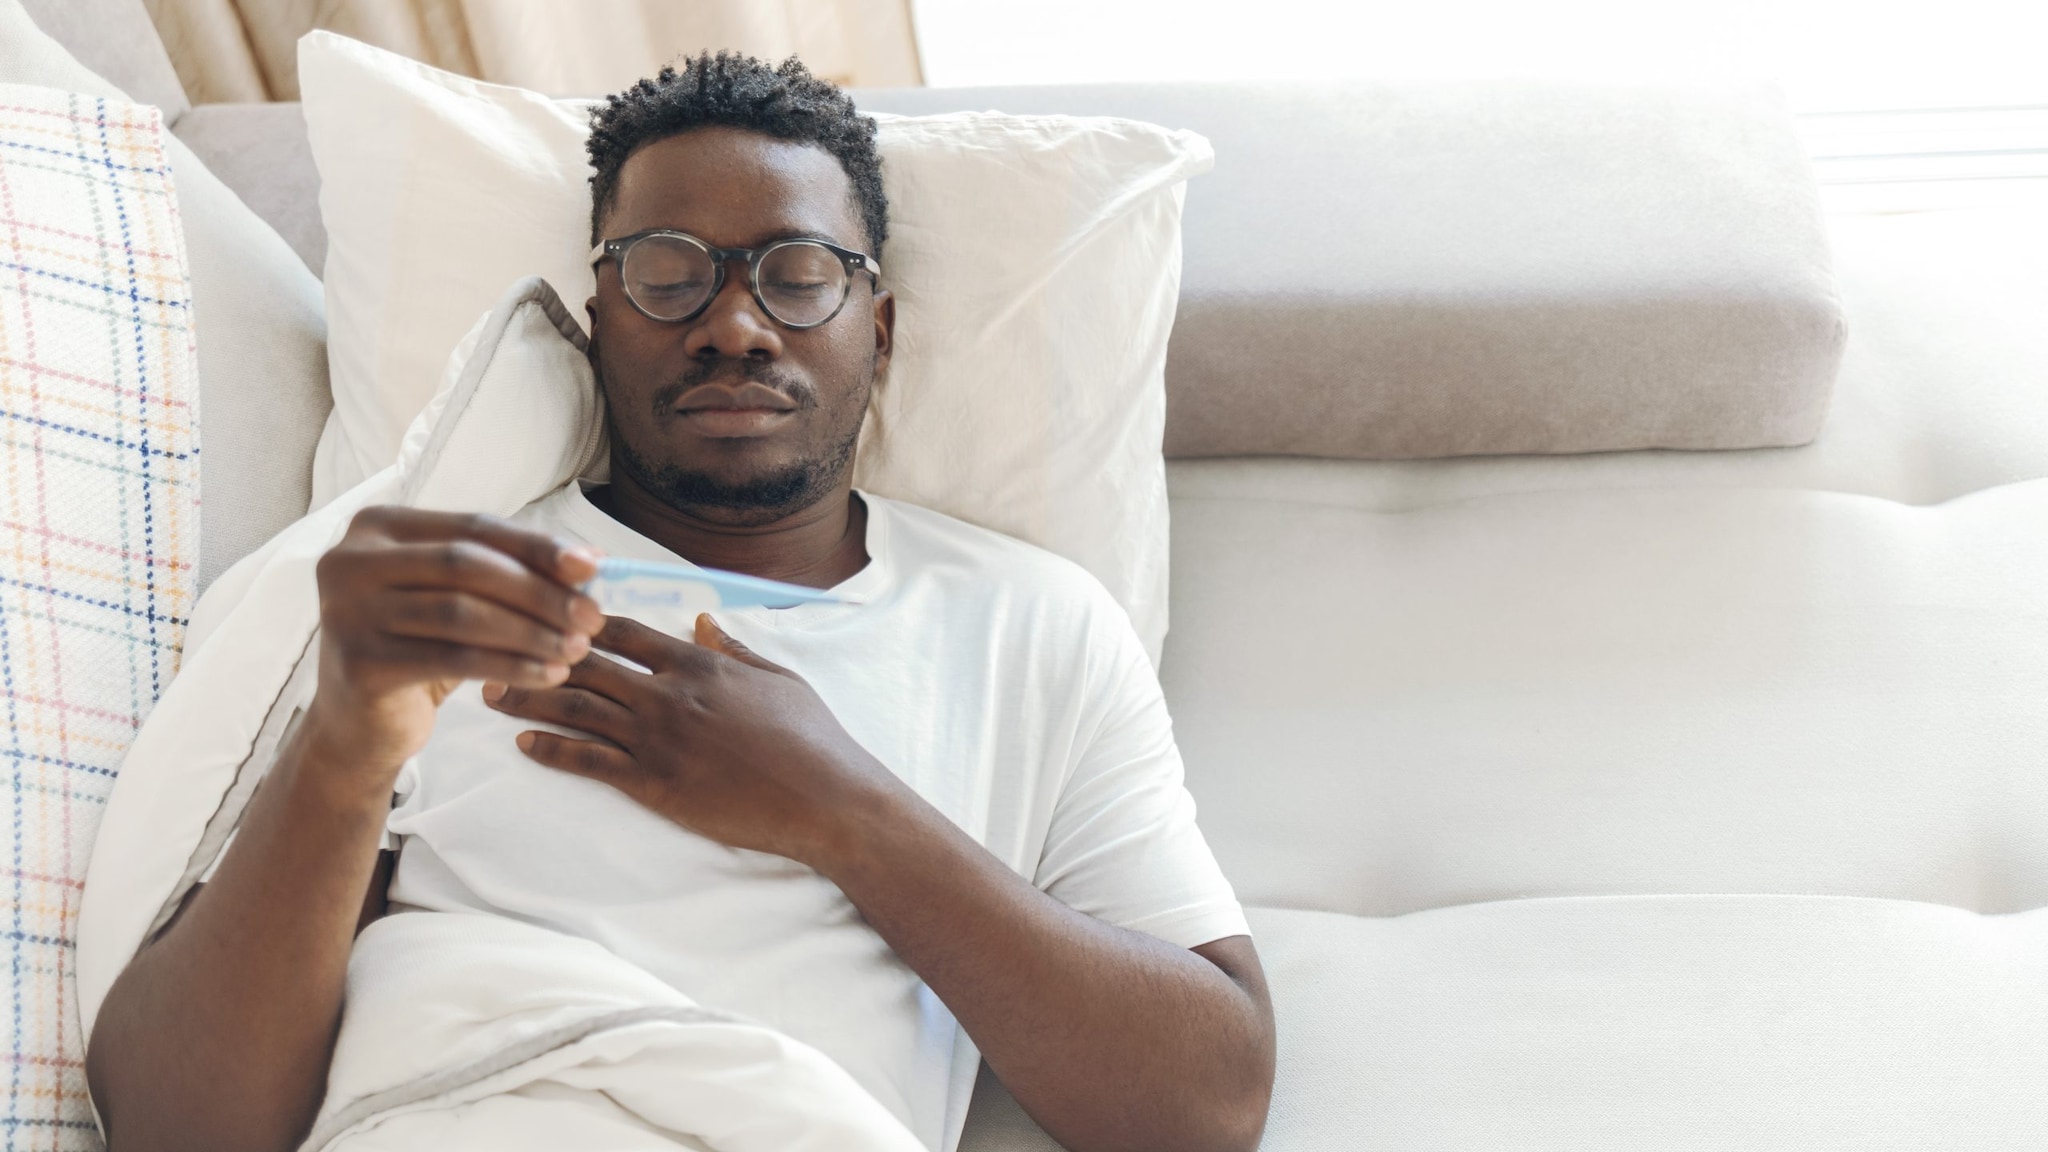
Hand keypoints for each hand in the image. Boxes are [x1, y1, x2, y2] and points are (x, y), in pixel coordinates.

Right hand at [311, 506, 604, 775]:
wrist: (360, 724)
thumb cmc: (418, 646)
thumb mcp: (459, 599)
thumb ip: (508, 572)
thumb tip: (589, 563)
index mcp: (376, 526)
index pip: (474, 526)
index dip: (538, 546)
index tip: (594, 567)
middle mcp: (350, 561)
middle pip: (467, 565)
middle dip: (539, 591)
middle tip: (592, 616)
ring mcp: (347, 611)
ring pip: (463, 613)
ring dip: (532, 631)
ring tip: (577, 649)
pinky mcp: (360, 663)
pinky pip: (454, 658)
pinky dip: (511, 666)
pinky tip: (549, 675)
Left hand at [481, 613, 901, 866]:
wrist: (825, 798)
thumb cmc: (812, 738)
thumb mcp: (778, 678)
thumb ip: (733, 648)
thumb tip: (703, 621)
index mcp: (698, 664)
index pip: (623, 630)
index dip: (580, 618)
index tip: (546, 609)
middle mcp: (669, 694)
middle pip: (585, 663)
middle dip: (536, 650)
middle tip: (493, 644)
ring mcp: (658, 739)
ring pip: (576, 708)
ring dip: (528, 697)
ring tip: (490, 689)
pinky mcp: (653, 783)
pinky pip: (588, 761)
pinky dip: (550, 749)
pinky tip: (523, 744)